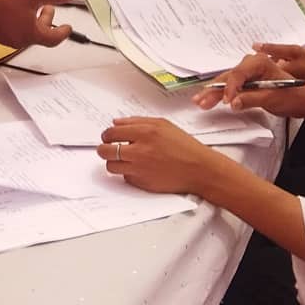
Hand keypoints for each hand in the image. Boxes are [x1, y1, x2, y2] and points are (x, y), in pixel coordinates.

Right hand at [0, 0, 72, 49]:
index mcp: (31, 34)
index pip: (54, 38)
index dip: (63, 32)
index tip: (67, 28)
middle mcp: (20, 41)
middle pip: (40, 35)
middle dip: (47, 21)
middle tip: (49, 8)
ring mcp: (7, 40)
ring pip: (27, 33)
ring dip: (33, 21)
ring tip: (31, 7)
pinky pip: (15, 32)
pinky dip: (21, 23)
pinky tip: (16, 10)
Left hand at [97, 117, 224, 196]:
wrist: (200, 169)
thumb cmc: (184, 146)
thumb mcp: (163, 125)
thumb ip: (137, 121)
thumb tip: (116, 122)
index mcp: (145, 132)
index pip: (111, 132)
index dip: (107, 135)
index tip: (108, 137)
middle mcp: (140, 150)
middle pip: (105, 150)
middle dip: (104, 149)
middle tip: (108, 148)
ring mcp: (140, 168)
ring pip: (111, 165)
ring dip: (114, 162)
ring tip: (124, 159)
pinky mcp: (142, 183)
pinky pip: (125, 177)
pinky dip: (128, 173)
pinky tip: (139, 168)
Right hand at [192, 42, 304, 116]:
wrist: (303, 98)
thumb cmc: (293, 95)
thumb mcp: (274, 98)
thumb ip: (252, 99)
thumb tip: (234, 103)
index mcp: (260, 62)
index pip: (238, 75)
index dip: (230, 89)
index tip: (227, 102)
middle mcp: (252, 64)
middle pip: (228, 78)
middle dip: (214, 90)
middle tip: (201, 101)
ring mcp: (249, 73)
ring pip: (227, 82)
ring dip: (213, 93)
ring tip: (199, 101)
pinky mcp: (248, 82)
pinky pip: (231, 86)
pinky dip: (221, 94)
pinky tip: (209, 99)